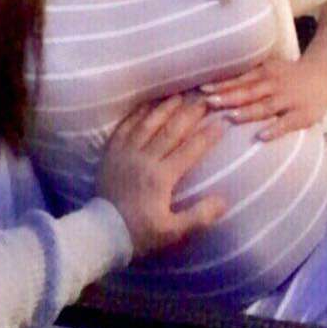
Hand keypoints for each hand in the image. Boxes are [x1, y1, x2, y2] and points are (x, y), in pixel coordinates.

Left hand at [96, 95, 225, 257]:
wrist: (102, 232)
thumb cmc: (140, 233)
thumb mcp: (173, 232)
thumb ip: (199, 216)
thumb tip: (224, 201)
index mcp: (161, 177)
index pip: (190, 151)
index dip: (207, 136)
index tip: (222, 122)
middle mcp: (144, 159)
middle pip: (171, 131)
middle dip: (189, 114)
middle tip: (204, 99)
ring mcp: (126, 152)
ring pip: (148, 123)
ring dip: (165, 108)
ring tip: (180, 95)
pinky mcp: (111, 152)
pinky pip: (125, 127)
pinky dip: (138, 114)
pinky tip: (147, 104)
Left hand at [201, 57, 326, 140]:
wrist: (324, 73)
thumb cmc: (288, 75)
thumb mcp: (268, 69)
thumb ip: (247, 77)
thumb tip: (215, 85)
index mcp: (264, 73)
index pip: (239, 80)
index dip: (221, 85)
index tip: (202, 89)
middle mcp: (274, 85)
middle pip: (248, 92)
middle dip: (228, 97)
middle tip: (209, 102)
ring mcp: (288, 100)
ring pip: (264, 107)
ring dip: (247, 112)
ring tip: (229, 116)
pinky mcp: (302, 115)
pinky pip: (286, 124)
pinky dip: (274, 129)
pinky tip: (260, 136)